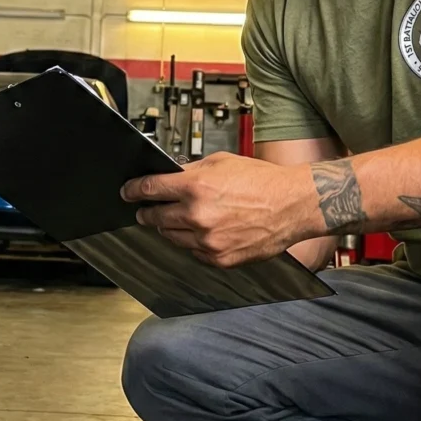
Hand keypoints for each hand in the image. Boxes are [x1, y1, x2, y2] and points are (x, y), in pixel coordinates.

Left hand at [120, 152, 313, 267]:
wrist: (293, 205)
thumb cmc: (262, 181)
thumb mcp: (221, 162)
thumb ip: (192, 171)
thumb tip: (170, 176)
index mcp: (195, 187)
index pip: (150, 189)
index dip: (133, 190)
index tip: (127, 192)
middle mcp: (197, 216)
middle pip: (155, 217)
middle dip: (147, 211)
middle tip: (145, 209)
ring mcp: (208, 241)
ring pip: (171, 237)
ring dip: (168, 228)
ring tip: (176, 219)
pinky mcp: (220, 258)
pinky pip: (193, 252)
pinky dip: (191, 242)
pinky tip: (200, 232)